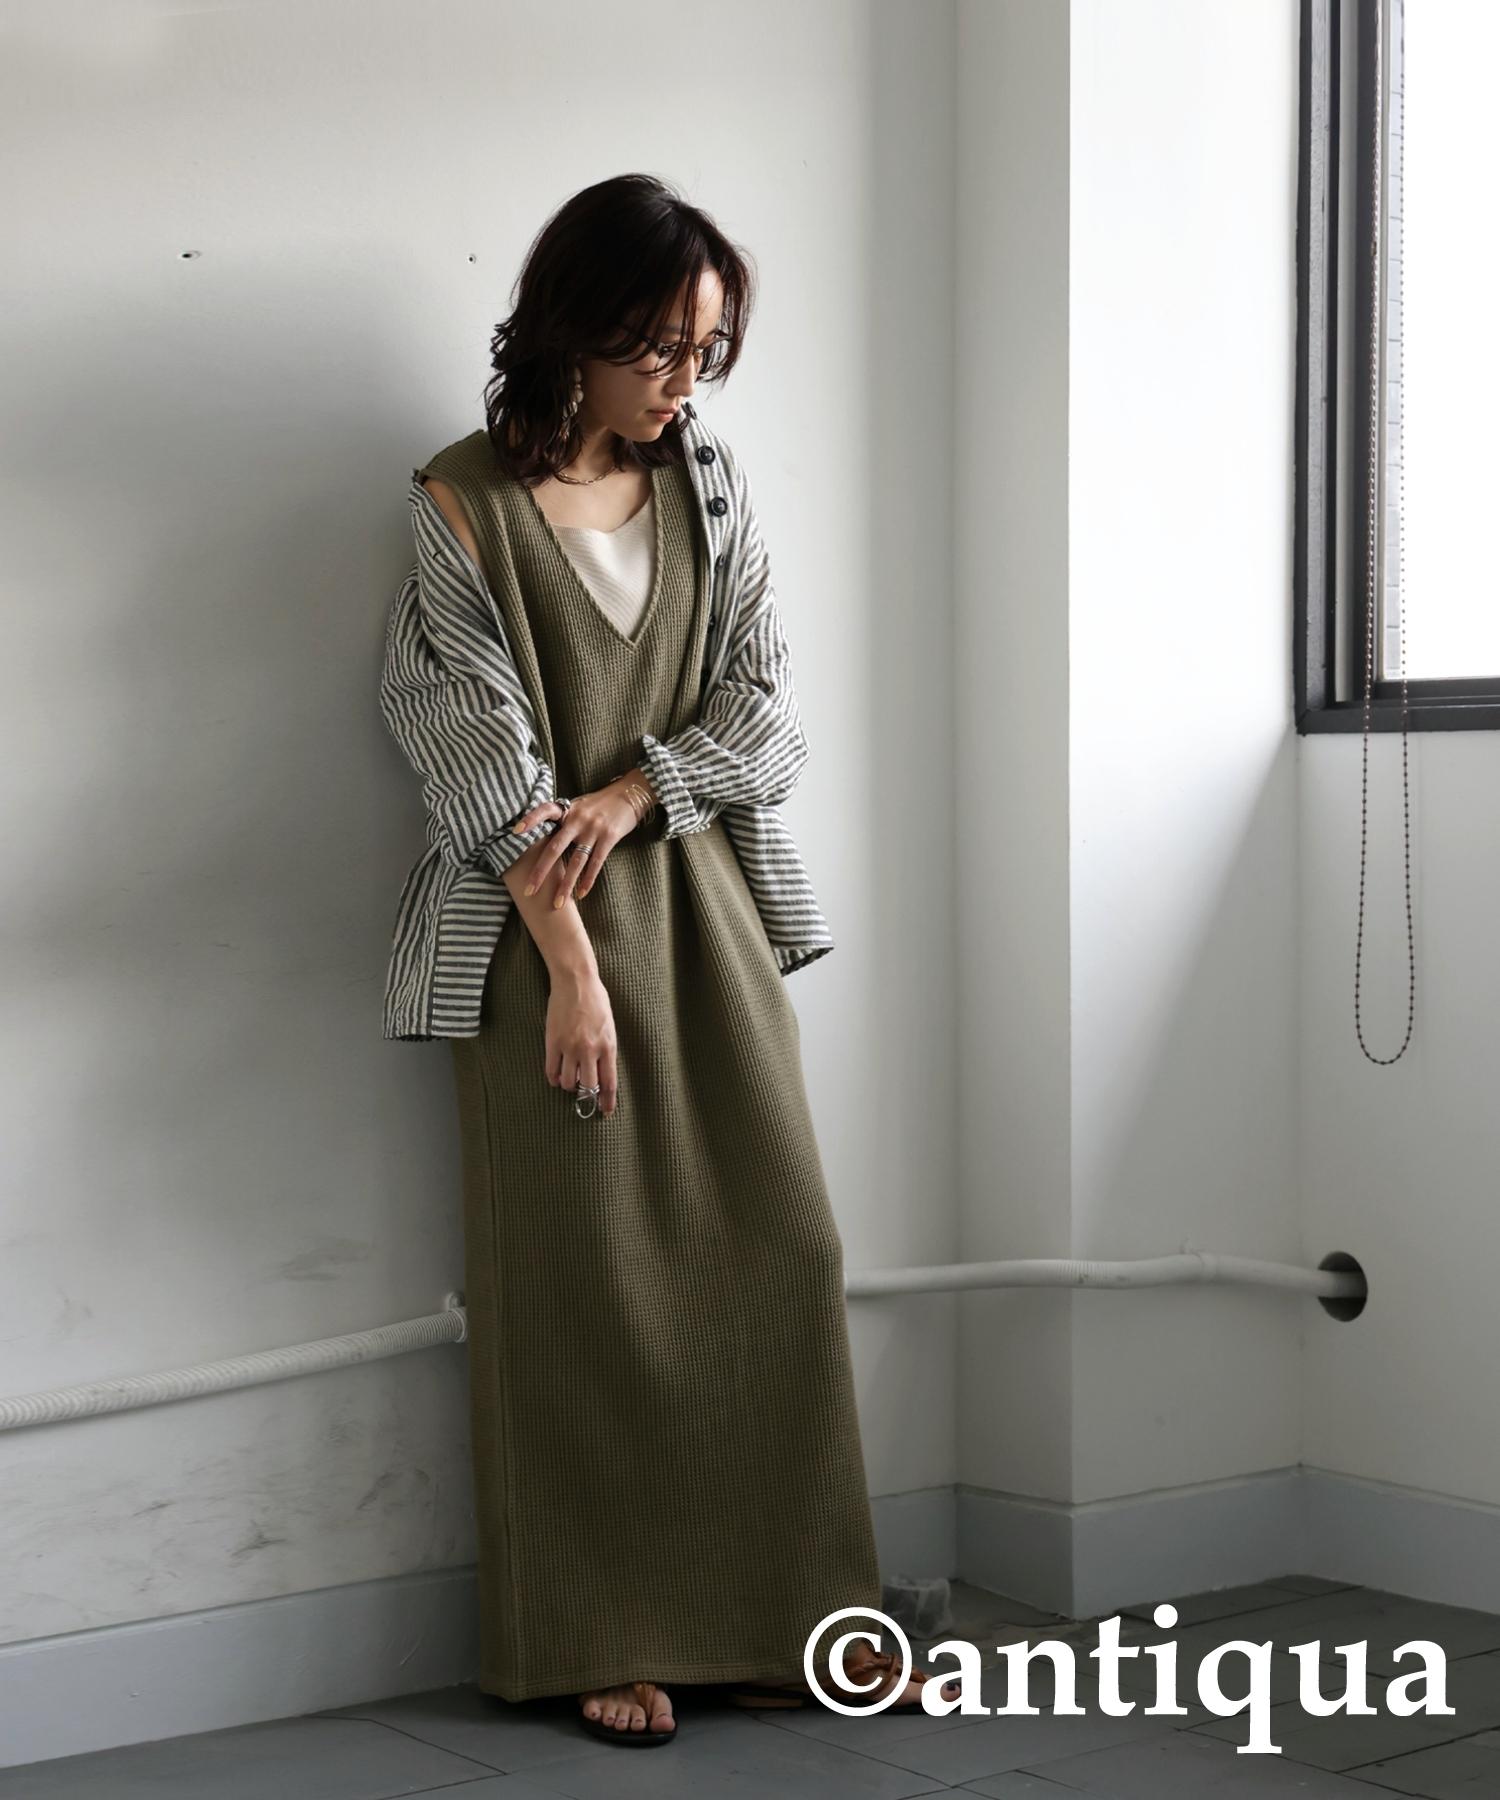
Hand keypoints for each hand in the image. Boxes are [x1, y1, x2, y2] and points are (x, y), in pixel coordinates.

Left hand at [511, 775, 654, 909]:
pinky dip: (588, 880)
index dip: (530, 820)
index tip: (516, 832)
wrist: (628, 795)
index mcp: (567, 809)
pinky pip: (596, 862)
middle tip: (529, 891)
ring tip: (558, 904)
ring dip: (566, 885)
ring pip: (576, 861)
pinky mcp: (609, 837)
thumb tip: (542, 837)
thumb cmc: (599, 803)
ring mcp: (593, 828)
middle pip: (555, 848)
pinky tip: (581, 893)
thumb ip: (563, 820)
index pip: (545, 811)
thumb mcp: (578, 806)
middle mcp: (578, 819)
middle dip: (541, 871)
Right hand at [546, 965, 618, 1113]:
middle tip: (585, 1096)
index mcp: (608, 1046)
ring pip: (567, 1082)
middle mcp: (589, 1050)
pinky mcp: (553, 1042)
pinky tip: (556, 1078)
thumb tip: (601, 1071)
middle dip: (587, 1096)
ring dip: (569, 1086)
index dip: (607, 1101)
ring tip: (570, 1081)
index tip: (605, 1111)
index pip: (608, 1082)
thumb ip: (606, 1049)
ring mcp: (570, 1047)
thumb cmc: (596, 1000)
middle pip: (588, 1087)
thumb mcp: (610, 1026)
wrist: (575, 982)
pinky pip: (551, 1070)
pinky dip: (553, 1078)